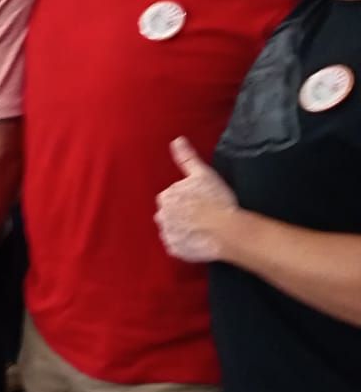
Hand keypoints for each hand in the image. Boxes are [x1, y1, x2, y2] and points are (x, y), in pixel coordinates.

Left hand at [155, 137, 238, 262]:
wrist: (228, 230)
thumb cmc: (216, 200)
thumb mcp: (203, 174)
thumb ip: (187, 158)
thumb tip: (176, 140)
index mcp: (165, 197)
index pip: (171, 197)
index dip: (187, 199)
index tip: (200, 201)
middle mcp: (161, 216)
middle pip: (170, 213)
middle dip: (182, 214)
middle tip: (202, 215)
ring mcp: (167, 235)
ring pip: (173, 230)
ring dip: (184, 229)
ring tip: (202, 229)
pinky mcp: (175, 250)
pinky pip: (177, 246)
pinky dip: (186, 244)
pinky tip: (200, 240)